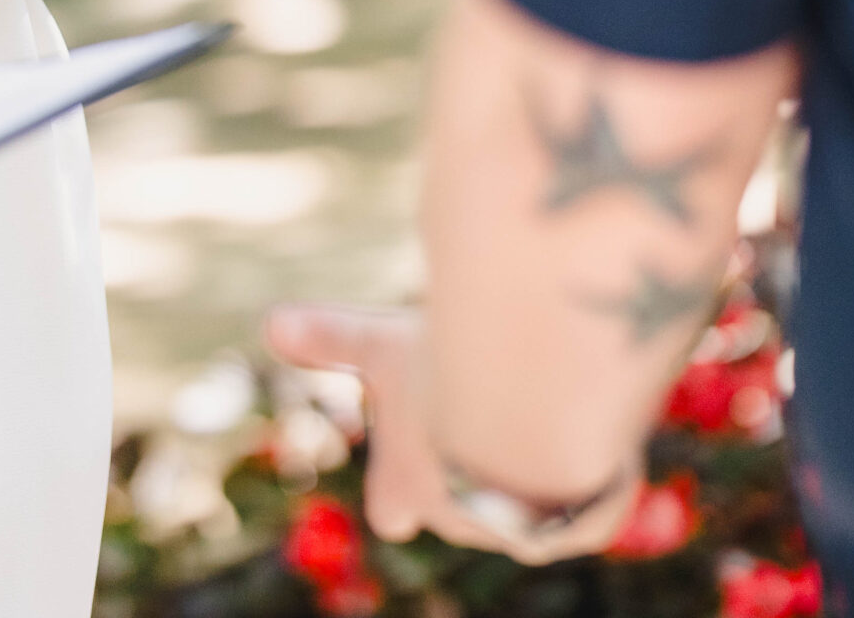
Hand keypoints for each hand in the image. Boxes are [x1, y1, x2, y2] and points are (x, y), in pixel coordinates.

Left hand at [265, 304, 638, 561]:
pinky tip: (580, 415)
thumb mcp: (379, 343)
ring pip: (520, 505)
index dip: (397, 489)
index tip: (399, 478)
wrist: (543, 406)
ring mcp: (526, 530)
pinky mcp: (583, 521)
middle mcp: (464, 523)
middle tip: (473, 410)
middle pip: (459, 508)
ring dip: (522, 465)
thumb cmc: (446, 374)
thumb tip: (270, 324)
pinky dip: (582, 465)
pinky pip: (582, 498)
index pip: (392, 509)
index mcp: (410, 488)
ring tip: (529, 400)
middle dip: (465, 468)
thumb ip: (329, 338)